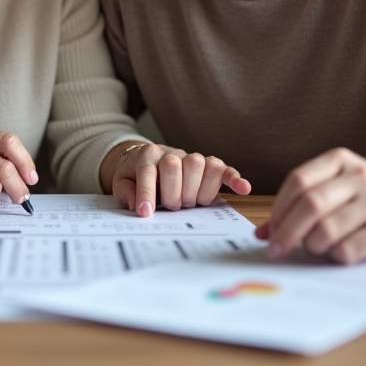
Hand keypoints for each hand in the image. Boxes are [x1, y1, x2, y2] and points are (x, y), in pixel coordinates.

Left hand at [111, 143, 250, 216]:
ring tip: (188, 202)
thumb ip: (126, 192)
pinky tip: (243, 189)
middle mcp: (171, 153)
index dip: (147, 193)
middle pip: (175, 165)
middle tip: (169, 207)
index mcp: (147, 155)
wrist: (145, 161)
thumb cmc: (135, 176)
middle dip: (171, 193)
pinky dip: (234, 178)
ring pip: (201, 165)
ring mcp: (191, 158)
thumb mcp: (122, 183)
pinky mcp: (208, 166)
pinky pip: (223, 169)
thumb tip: (137, 204)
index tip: (145, 212)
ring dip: (195, 190)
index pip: (148, 171)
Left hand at [255, 148, 365, 263]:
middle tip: (276, 250)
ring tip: (313, 247)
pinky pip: (348, 250)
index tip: (269, 231)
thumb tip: (263, 233)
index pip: (298, 181)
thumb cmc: (360, 191)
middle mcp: (359, 178)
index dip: (278, 209)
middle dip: (287, 232)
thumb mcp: (333, 183)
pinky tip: (335, 252)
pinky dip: (334, 256)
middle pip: (310, 205)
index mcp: (339, 160)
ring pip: (327, 230)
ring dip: (311, 245)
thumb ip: (299, 201)